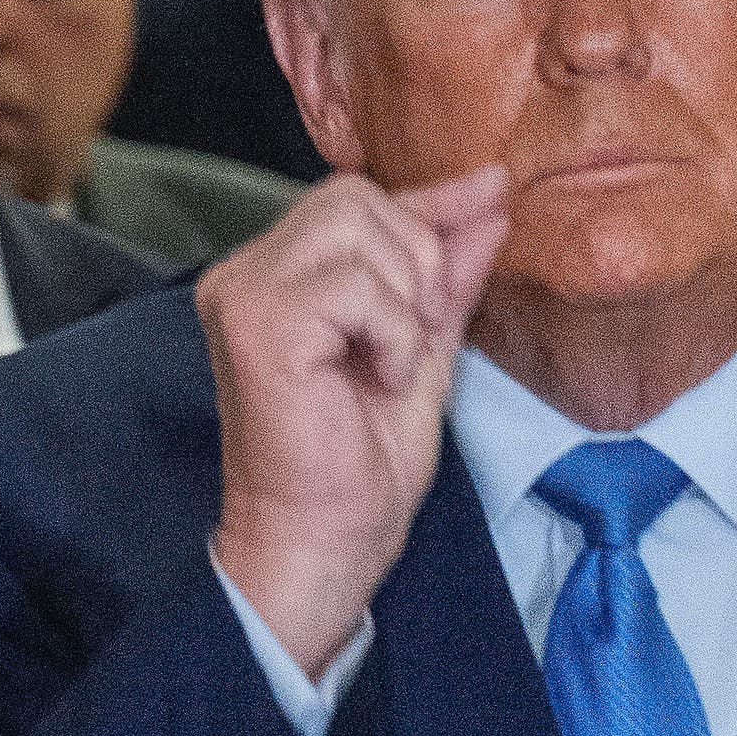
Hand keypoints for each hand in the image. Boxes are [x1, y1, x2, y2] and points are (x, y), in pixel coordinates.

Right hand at [203, 165, 509, 677]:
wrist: (328, 541)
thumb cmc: (362, 465)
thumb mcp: (423, 347)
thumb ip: (446, 272)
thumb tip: (489, 200)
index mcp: (276, 277)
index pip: (357, 198)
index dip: (430, 202)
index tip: (492, 194)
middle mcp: (246, 274)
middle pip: (355, 197)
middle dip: (415, 261)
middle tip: (411, 342)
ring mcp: (243, 294)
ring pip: (356, 227)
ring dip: (403, 302)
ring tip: (390, 365)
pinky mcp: (256, 324)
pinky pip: (354, 284)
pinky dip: (390, 332)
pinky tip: (377, 379)